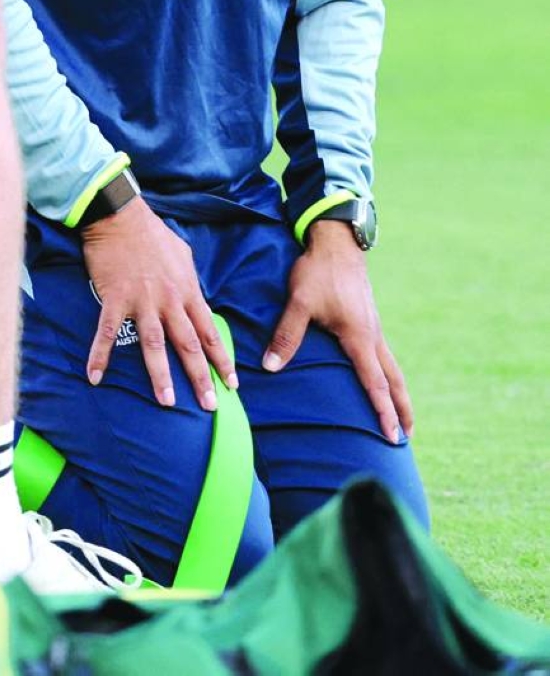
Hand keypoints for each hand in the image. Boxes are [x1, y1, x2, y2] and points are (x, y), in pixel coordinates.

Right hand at [81, 198, 237, 410]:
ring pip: (154, 345)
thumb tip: (197, 299)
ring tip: (167, 402)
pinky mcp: (115, 299)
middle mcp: (169, 300)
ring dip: (161, 376)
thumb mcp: (183, 255)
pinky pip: (106, 333)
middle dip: (200, 378)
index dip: (221, 359)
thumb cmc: (153, 234)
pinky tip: (95, 376)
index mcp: (187, 290)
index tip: (231, 383)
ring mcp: (141, 301)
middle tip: (210, 405)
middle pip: (188, 345)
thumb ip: (190, 282)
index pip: (208, 332)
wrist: (121, 215)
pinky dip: (99, 355)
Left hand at [262, 220, 413, 442]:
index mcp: (359, 337)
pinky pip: (383, 353)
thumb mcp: (299, 303)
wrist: (336, 241)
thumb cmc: (318, 271)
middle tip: (407, 436)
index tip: (392, 435)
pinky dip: (388, 373)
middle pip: (393, 379)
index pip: (374, 383)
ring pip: (391, 366)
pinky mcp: (368, 318)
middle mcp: (372, 335)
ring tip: (402, 415)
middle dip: (401, 408)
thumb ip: (286, 336)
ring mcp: (373, 326)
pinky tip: (381, 377)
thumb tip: (269, 367)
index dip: (383, 411)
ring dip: (397, 391)